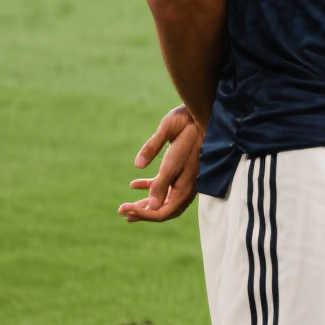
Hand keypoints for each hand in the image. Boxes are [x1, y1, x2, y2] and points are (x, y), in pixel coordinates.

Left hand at [119, 105, 202, 222]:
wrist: (204, 110)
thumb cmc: (187, 118)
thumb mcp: (168, 129)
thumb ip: (153, 148)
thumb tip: (138, 167)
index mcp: (185, 178)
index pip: (163, 210)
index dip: (143, 214)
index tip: (124, 210)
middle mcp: (188, 182)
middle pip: (165, 209)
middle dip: (143, 213)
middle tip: (121, 211)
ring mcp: (187, 176)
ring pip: (165, 199)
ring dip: (146, 204)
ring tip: (126, 208)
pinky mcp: (183, 169)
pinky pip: (167, 186)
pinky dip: (150, 188)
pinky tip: (133, 184)